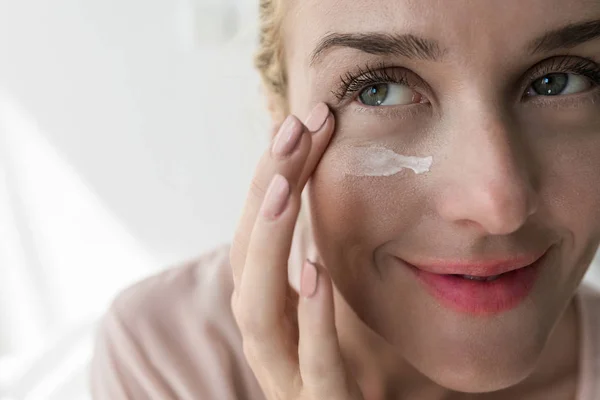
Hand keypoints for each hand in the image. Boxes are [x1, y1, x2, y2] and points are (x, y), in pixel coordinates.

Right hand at [230, 103, 363, 399]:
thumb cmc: (335, 364)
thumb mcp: (321, 304)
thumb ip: (311, 255)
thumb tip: (310, 185)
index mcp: (265, 306)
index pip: (258, 233)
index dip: (272, 176)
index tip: (300, 122)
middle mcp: (263, 336)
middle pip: (249, 258)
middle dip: (266, 191)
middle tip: (291, 130)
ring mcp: (286, 374)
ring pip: (261, 309)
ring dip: (270, 244)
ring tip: (284, 189)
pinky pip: (314, 365)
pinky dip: (312, 318)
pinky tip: (316, 272)